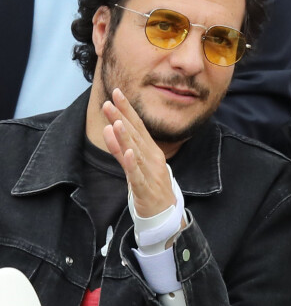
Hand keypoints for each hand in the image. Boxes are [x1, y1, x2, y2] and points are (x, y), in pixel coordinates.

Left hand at [102, 88, 175, 216]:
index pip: (138, 126)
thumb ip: (123, 146)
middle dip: (122, 118)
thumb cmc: (151, 186)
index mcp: (151, 150)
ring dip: (126, 138)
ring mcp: (150, 173)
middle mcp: (152, 158)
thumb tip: (109, 127)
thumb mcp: (139, 163)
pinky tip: (128, 152)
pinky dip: (133, 164)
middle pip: (135, 135)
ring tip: (116, 123)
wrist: (165, 213)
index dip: (127, 109)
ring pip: (136, 153)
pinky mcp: (146, 189)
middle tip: (109, 102)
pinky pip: (137, 175)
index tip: (116, 92)